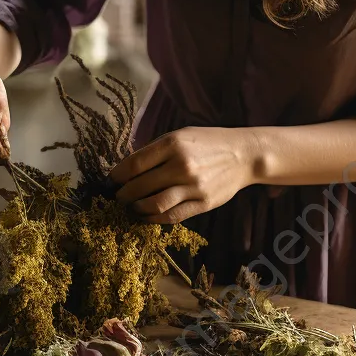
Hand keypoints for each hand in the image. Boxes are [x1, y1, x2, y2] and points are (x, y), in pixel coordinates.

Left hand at [109, 127, 256, 223]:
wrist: (244, 155)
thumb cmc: (208, 143)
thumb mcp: (181, 136)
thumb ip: (156, 151)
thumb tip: (127, 168)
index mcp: (173, 144)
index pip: (134, 164)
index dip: (117, 176)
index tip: (111, 181)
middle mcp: (182, 166)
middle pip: (140, 187)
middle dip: (123, 195)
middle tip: (118, 197)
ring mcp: (193, 186)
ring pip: (153, 205)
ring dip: (136, 209)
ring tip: (131, 207)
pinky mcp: (203, 204)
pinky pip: (172, 216)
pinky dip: (154, 219)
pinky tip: (147, 215)